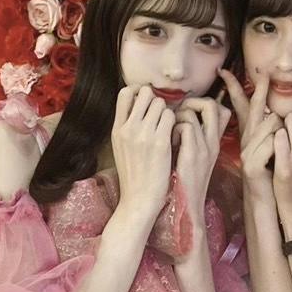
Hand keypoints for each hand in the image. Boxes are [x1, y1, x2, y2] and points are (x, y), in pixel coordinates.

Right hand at [111, 85, 173, 230]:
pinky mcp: (161, 142)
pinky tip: (173, 135)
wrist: (139, 200)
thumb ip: (126, 127)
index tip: (146, 101)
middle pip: (145, 93)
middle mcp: (128, 128)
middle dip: (155, 100)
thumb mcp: (120, 147)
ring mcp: (144, 134)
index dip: (138, 91)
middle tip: (159, 115)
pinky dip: (174, 122)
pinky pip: (171, 117)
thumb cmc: (133, 175)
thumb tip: (137, 106)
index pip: (125, 92)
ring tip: (166, 127)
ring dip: (166, 111)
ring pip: (161, 103)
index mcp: (117, 129)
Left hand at [172, 96, 230, 230]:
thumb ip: (193, 140)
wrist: (186, 209)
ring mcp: (204, 147)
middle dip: (190, 102)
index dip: (203, 103)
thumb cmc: (183, 183)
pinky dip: (172, 127)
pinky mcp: (192, 154)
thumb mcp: (195, 159)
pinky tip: (166, 140)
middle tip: (175, 113)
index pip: (221, 110)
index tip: (187, 111)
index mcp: (214, 142)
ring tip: (167, 129)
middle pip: (211, 105)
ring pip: (192, 113)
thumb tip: (180, 120)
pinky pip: (184, 126)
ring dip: (175, 115)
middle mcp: (212, 142)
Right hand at [220, 68, 279, 199]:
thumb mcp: (269, 150)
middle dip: (260, 88)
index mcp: (250, 134)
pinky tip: (280, 154)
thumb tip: (275, 112)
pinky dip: (281, 145)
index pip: (240, 105)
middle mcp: (246, 139)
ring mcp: (247, 150)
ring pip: (271, 122)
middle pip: (254, 107)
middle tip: (264, 71)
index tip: (223, 71)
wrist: (263, 202)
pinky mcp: (252, 163)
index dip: (233, 87)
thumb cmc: (270, 175)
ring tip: (284, 143)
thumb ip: (270, 132)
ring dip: (282, 128)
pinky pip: (273, 141)